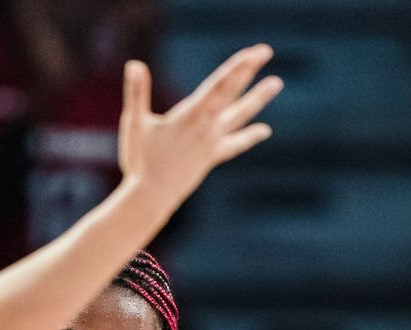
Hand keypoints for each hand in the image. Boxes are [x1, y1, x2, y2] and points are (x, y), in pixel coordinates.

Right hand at [117, 45, 282, 206]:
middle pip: (232, 93)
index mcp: (190, 116)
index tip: (253, 53)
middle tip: (265, 51)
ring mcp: (212, 143)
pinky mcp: (211, 157)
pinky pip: (235, 144)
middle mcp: (207, 128)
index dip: (237, 67)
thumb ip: (136, 92)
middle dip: (248, 71)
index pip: (219, 85)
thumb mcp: (134, 123)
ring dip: (258, 98)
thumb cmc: (140, 160)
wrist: (151, 197)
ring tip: (276, 82)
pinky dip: (249, 136)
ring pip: (240, 116)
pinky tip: (265, 130)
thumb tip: (134, 64)